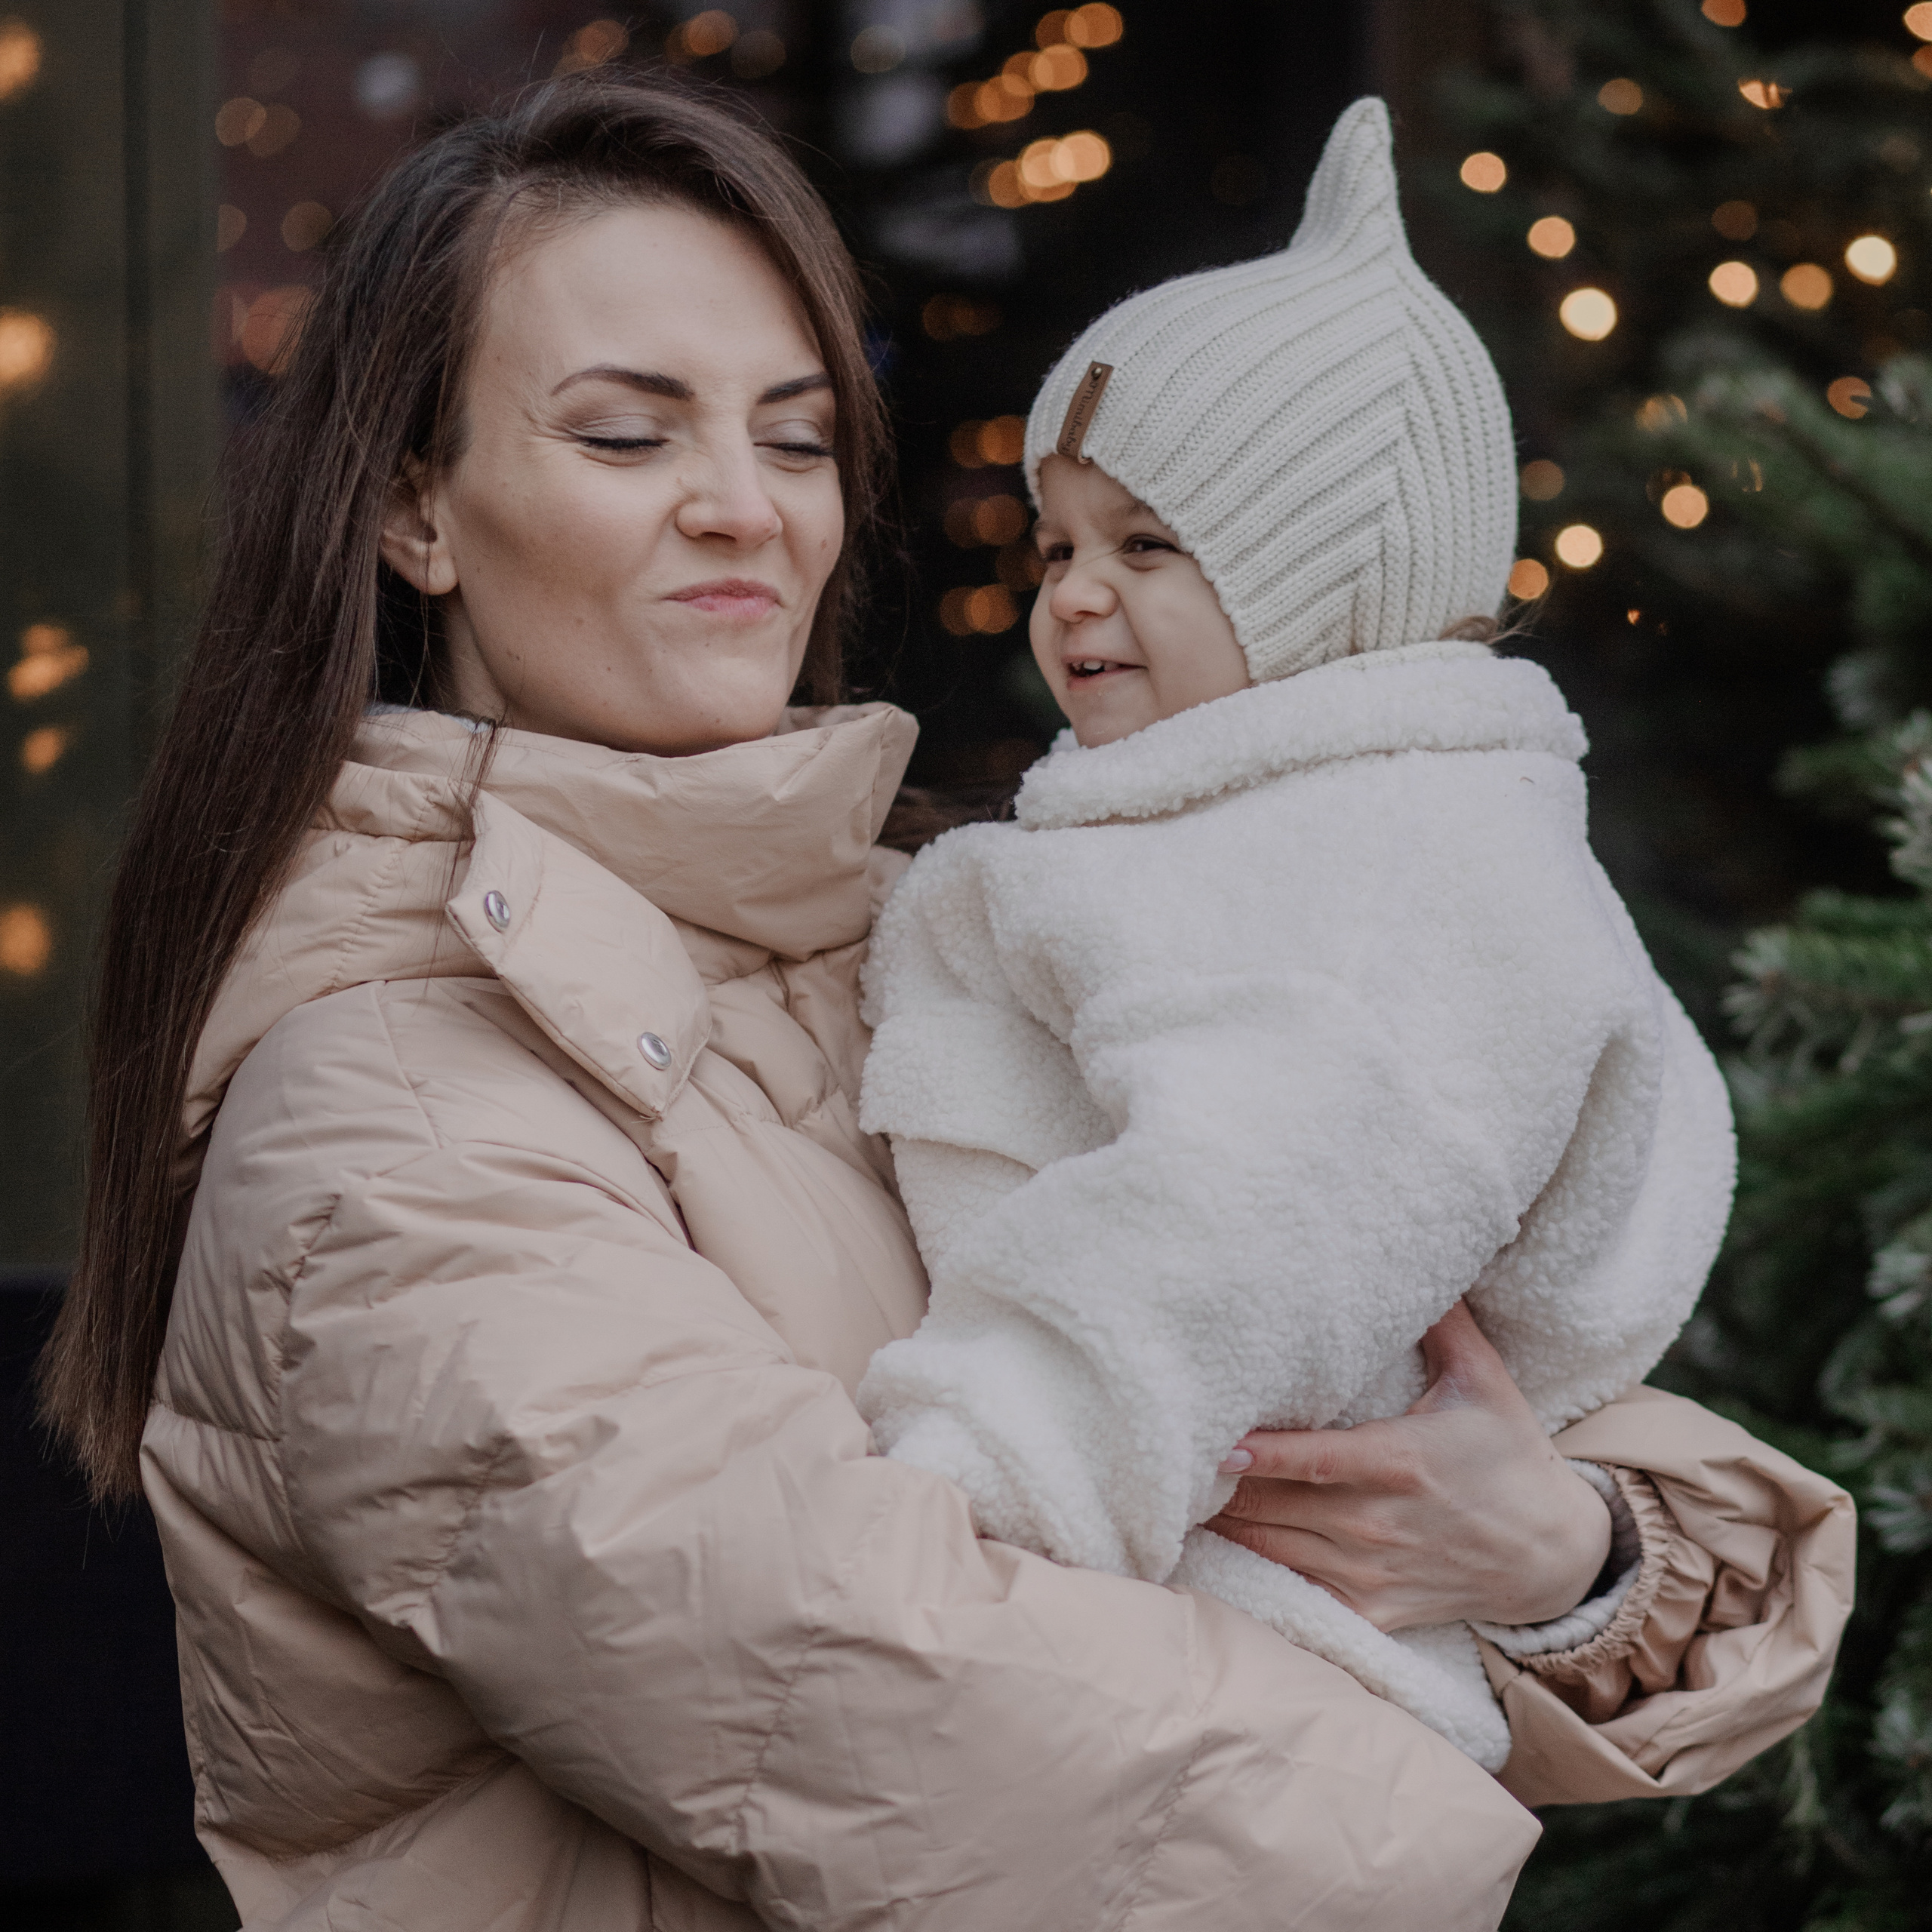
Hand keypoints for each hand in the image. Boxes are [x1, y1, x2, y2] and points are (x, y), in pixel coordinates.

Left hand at [1204, 1301, 1612, 1630]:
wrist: (1554, 1556)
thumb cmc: (1510, 1456)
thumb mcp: (1483, 1380)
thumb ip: (1443, 1321)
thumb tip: (1412, 1253)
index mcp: (1398, 1462)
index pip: (1308, 1459)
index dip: (1254, 1454)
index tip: (1210, 1443)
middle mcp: (1376, 1523)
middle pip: (1270, 1506)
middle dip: (1217, 1486)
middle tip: (1168, 1458)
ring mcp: (1370, 1574)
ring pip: (1269, 1549)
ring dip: (1224, 1523)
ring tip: (1175, 1493)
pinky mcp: (1369, 1612)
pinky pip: (1293, 1590)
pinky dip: (1252, 1567)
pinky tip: (1216, 1542)